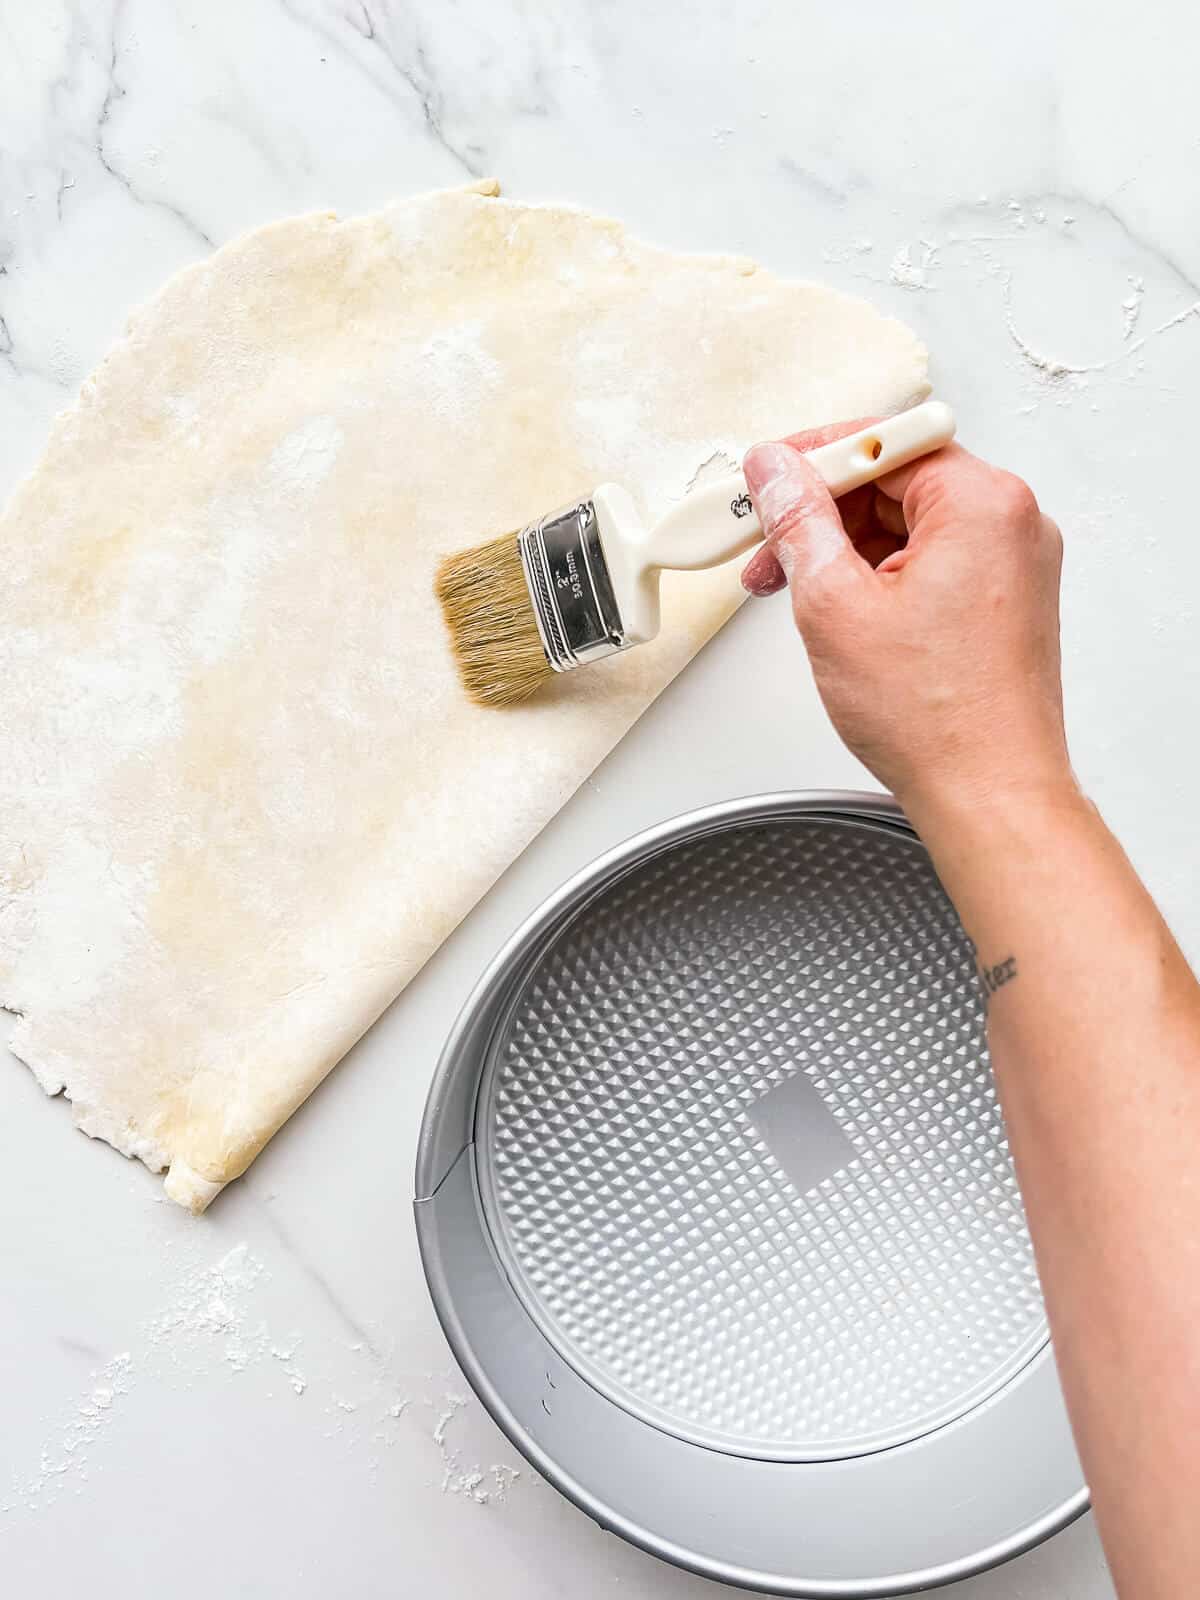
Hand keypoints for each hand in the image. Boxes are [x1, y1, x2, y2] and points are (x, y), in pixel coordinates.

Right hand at [740, 422, 1075, 827]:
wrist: (989, 794)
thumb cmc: (936, 719)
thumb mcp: (835, 605)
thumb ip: (798, 522)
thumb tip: (775, 472)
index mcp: (982, 505)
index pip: (885, 442)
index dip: (813, 458)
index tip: (768, 479)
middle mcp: (1011, 522)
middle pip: (896, 480)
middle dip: (823, 512)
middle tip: (768, 544)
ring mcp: (1013, 562)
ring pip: (909, 523)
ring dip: (845, 548)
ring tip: (795, 591)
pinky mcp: (1005, 598)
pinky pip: (932, 558)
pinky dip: (880, 574)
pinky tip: (840, 608)